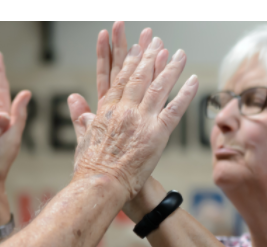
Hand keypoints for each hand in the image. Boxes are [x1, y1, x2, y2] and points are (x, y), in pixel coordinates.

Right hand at [71, 23, 198, 199]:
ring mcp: (142, 121)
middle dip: (150, 56)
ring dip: (170, 68)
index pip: (120, 79)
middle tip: (158, 42)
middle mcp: (125, 111)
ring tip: (179, 54)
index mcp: (106, 110)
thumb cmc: (90, 168)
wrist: (101, 184)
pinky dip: (185, 93)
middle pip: (140, 77)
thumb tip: (73, 99)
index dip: (131, 62)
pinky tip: (193, 80)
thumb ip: (80, 117)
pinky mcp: (157, 135)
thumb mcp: (82, 139)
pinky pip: (175, 109)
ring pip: (159, 87)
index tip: (137, 49)